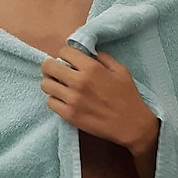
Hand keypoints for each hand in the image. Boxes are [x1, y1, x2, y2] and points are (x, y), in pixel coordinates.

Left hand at [41, 50, 158, 154]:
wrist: (132, 125)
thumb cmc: (128, 97)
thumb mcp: (121, 71)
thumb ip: (103, 58)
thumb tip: (89, 54)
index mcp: (92, 68)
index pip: (64, 52)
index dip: (66, 55)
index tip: (69, 61)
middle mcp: (79, 81)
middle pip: (48, 67)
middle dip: (52, 67)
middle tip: (58, 72)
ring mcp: (72, 99)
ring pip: (46, 85)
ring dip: (52, 84)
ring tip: (60, 87)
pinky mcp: (69, 115)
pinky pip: (50, 102)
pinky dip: (55, 99)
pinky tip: (64, 100)